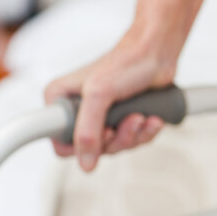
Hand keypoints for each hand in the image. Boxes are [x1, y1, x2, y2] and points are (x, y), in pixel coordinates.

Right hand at [43, 25, 180, 170]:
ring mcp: (102, 117)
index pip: (60, 143)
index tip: (103, 131)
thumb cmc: (127, 62)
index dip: (83, 145)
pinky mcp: (122, 119)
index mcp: (60, 101)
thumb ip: (88, 131)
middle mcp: (78, 110)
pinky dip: (145, 133)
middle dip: (117, 139)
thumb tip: (85, 163)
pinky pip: (132, 141)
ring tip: (141, 116)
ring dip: (133, 135)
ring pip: (115, 147)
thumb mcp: (99, 95)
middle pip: (92, 149)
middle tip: (128, 120)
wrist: (156, 52)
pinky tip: (152, 118)